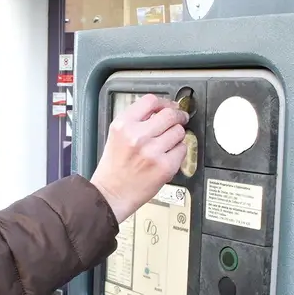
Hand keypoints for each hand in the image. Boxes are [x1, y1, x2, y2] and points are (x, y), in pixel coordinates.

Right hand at [91, 94, 188, 222]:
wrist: (111, 194)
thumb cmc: (114, 167)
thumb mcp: (117, 135)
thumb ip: (136, 121)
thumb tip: (161, 111)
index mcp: (123, 125)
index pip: (151, 101)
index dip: (164, 102)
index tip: (169, 106)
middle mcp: (137, 135)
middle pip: (170, 114)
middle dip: (177, 116)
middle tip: (179, 120)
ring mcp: (152, 151)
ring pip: (179, 131)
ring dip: (177, 136)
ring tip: (167, 144)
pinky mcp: (165, 166)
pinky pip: (182, 150)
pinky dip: (178, 152)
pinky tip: (167, 157)